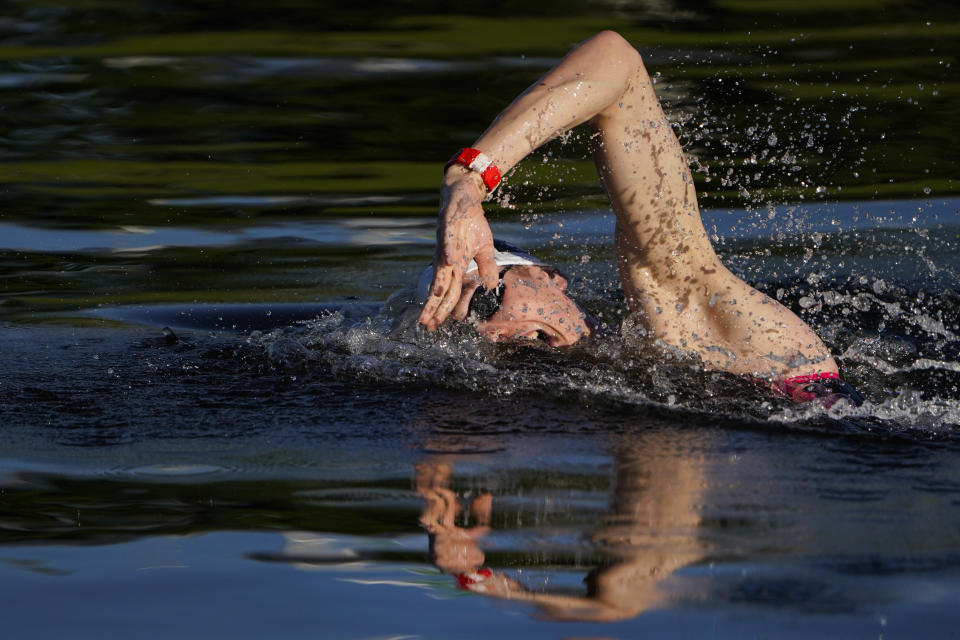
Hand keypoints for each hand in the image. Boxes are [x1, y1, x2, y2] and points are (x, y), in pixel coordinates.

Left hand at [418, 167, 499, 330]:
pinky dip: (449, 251)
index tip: (434, 328)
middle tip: (426, 325)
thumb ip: (486, 270)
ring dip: (439, 282)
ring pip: (442, 267)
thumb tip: (489, 289)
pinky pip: (449, 240)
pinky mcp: (448, 227)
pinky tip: (449, 261)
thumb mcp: (485, 250)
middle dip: (434, 306)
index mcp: (456, 267)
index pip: (449, 294)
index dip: (441, 310)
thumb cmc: (472, 225)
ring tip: (436, 297)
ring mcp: (446, 244)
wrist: (465, 198)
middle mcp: (447, 260)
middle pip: (441, 288)